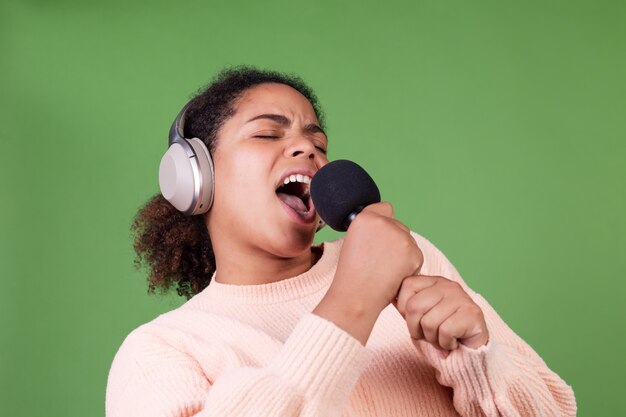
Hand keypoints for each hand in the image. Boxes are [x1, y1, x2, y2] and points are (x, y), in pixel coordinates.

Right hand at [313, 202, 422, 344]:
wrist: (357, 296)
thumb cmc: (352, 274)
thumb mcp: (353, 240)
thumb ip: (371, 228)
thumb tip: (389, 226)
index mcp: (365, 218)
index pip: (385, 208)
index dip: (383, 222)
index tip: (379, 236)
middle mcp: (384, 223)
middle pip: (399, 226)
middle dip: (394, 241)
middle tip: (379, 260)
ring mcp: (401, 237)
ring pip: (408, 242)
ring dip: (402, 254)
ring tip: (384, 270)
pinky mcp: (414, 253)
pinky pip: (416, 256)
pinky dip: (409, 266)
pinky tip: (393, 276)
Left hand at [393, 275, 488, 351]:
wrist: (471, 349)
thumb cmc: (441, 331)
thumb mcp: (420, 315)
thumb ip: (406, 304)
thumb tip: (384, 295)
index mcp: (433, 281)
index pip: (406, 286)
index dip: (403, 310)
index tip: (415, 321)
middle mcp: (448, 285)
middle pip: (415, 306)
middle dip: (416, 328)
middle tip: (427, 335)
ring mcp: (462, 298)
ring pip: (429, 322)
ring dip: (432, 339)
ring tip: (442, 339)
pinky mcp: (473, 314)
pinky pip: (445, 332)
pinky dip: (445, 344)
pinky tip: (453, 342)